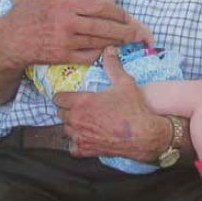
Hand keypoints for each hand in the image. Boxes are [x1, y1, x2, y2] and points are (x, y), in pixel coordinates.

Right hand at [0, 0, 143, 68]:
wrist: (7, 41)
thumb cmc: (24, 13)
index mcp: (64, 4)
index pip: (99, 7)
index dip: (117, 12)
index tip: (125, 15)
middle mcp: (67, 23)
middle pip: (103, 26)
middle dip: (123, 29)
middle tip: (137, 32)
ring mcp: (65, 41)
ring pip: (98, 42)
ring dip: (116, 42)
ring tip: (128, 40)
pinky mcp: (63, 56)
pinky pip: (88, 56)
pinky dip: (100, 53)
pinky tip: (108, 49)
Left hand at [54, 46, 171, 161]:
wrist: (143, 135)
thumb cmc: (133, 108)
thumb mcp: (124, 82)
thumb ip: (113, 65)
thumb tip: (109, 50)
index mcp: (82, 102)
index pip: (58, 99)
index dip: (64, 96)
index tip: (70, 96)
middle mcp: (77, 120)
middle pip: (60, 114)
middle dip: (68, 109)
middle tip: (80, 107)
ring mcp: (80, 137)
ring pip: (66, 129)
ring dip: (72, 125)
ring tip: (84, 120)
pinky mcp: (86, 151)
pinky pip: (72, 147)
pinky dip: (77, 143)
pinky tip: (86, 137)